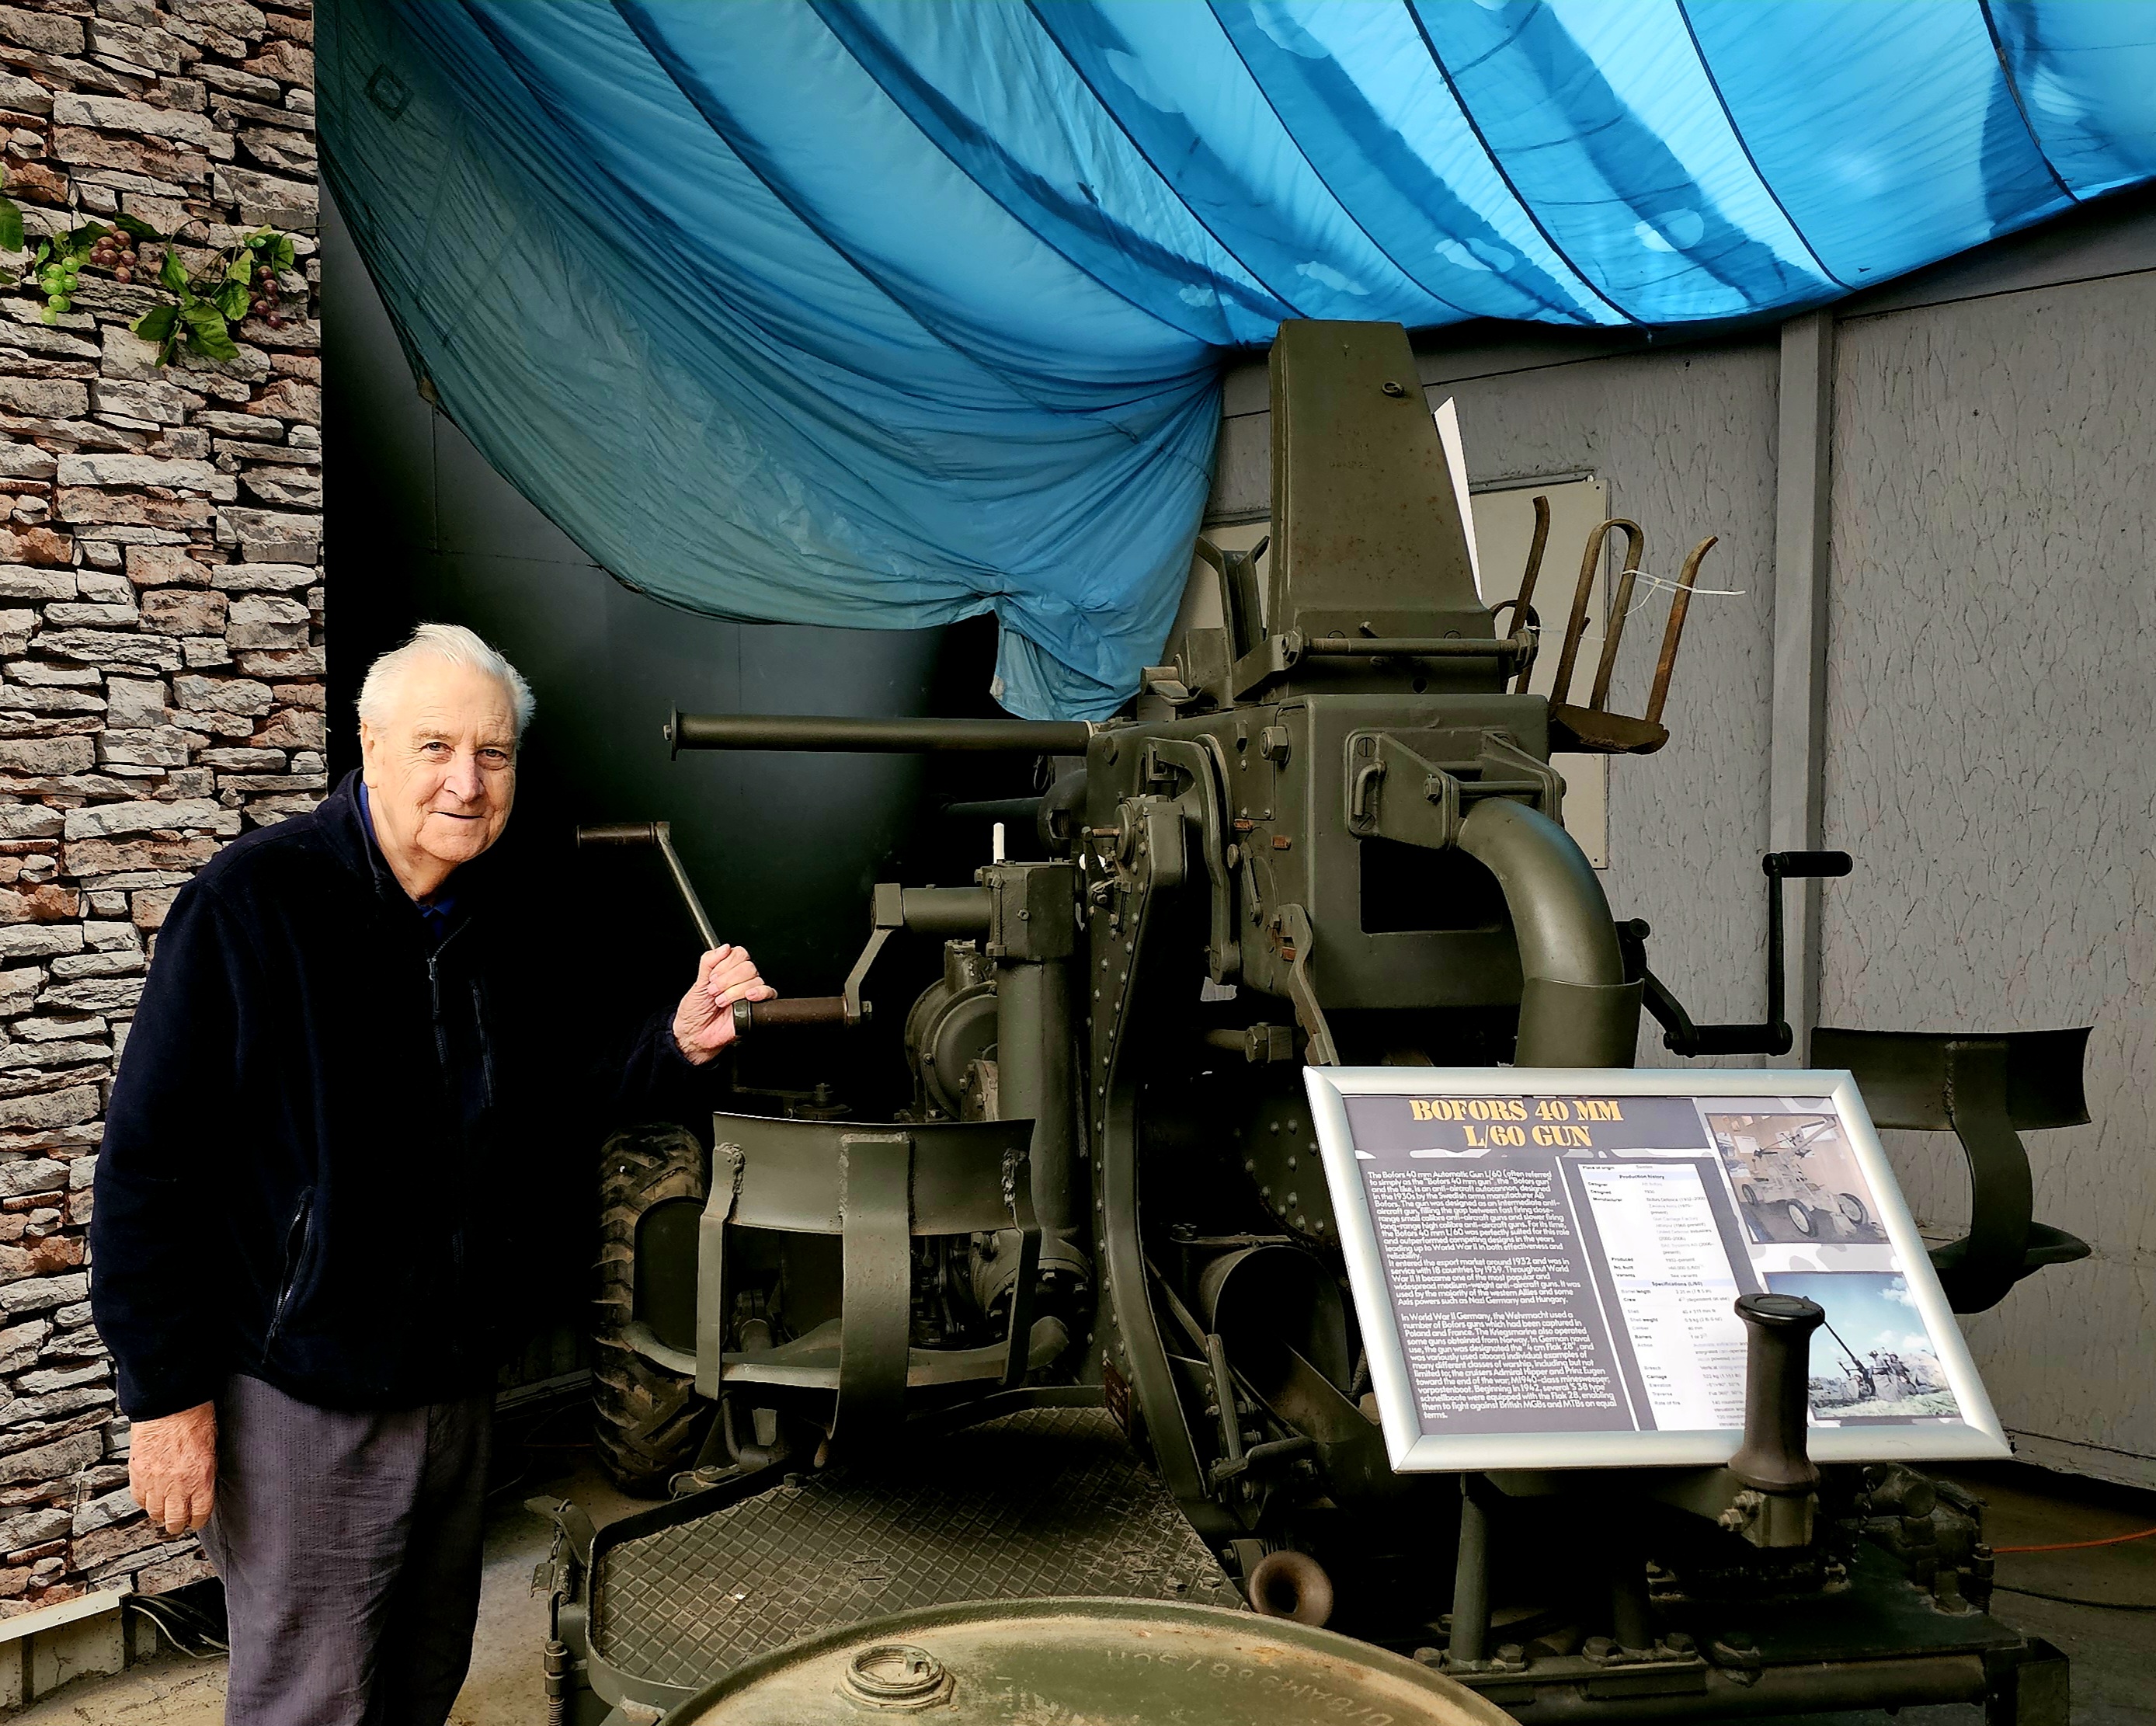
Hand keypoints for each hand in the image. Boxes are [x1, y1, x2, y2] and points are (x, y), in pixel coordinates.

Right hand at [129, 1402, 216, 1535]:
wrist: (169, 1404)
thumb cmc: (195, 1419)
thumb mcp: (211, 1448)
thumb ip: (205, 1472)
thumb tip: (202, 1486)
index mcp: (201, 1478)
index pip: (200, 1513)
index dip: (198, 1520)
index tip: (197, 1520)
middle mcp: (177, 1484)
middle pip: (174, 1520)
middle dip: (177, 1524)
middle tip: (178, 1522)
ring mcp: (154, 1481)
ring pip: (154, 1513)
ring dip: (159, 1513)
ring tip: (163, 1510)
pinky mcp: (137, 1474)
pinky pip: (138, 1498)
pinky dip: (144, 1500)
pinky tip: (150, 1496)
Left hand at [672, 943, 774, 1064]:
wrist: (696, 1036)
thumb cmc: (695, 1012)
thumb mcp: (697, 983)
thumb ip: (709, 962)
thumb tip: (724, 948)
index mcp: (727, 970)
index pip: (739, 954)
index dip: (726, 964)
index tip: (712, 976)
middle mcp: (740, 980)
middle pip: (748, 966)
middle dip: (728, 979)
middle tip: (714, 991)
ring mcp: (749, 992)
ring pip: (755, 979)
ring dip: (735, 991)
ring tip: (721, 1002)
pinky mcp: (757, 1006)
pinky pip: (769, 992)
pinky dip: (759, 992)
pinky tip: (747, 998)